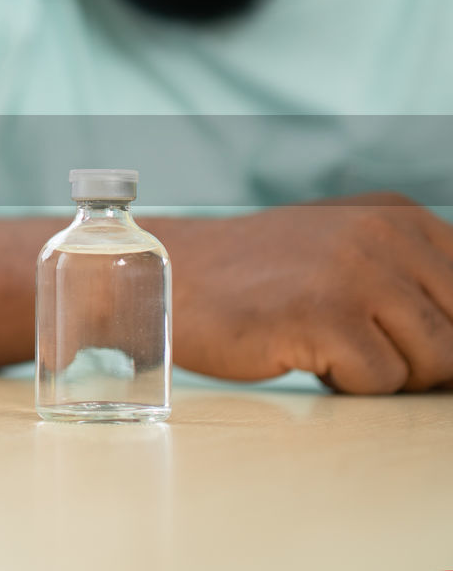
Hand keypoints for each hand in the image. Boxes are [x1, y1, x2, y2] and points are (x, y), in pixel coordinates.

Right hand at [150, 193, 452, 393]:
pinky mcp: (325, 317)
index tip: (404, 340)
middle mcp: (383, 234)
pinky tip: (304, 354)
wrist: (172, 276)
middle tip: (361, 350)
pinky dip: (345, 384)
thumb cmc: (257, 278)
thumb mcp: (346, 251)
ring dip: (382, 372)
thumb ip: (410, 278)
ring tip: (328, 346)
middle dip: (421, 360)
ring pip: (432, 362)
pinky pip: (381, 381)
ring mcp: (355, 273)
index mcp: (396, 214)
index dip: (446, 331)